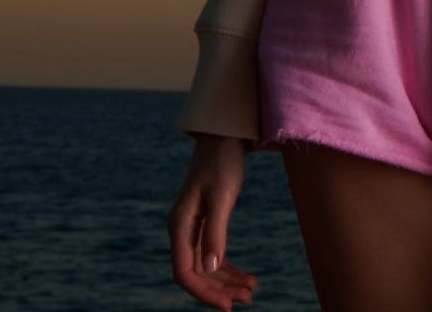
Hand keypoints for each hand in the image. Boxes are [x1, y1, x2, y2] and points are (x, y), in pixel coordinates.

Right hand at [166, 133, 259, 309]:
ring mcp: (193, 228)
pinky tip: (247, 277)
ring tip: (251, 291)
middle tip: (247, 299)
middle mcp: (182, 230)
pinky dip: (229, 268)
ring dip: (227, 282)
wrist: (224, 136)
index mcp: (179, 225)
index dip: (204, 293)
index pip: (184, 273)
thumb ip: (215, 232)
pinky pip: (213, 254)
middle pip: (196, 273)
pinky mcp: (206, 223)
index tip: (227, 306)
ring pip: (206, 267)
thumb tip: (209, 269)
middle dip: (220, 290)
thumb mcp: (222, 196)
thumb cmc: (222, 161)